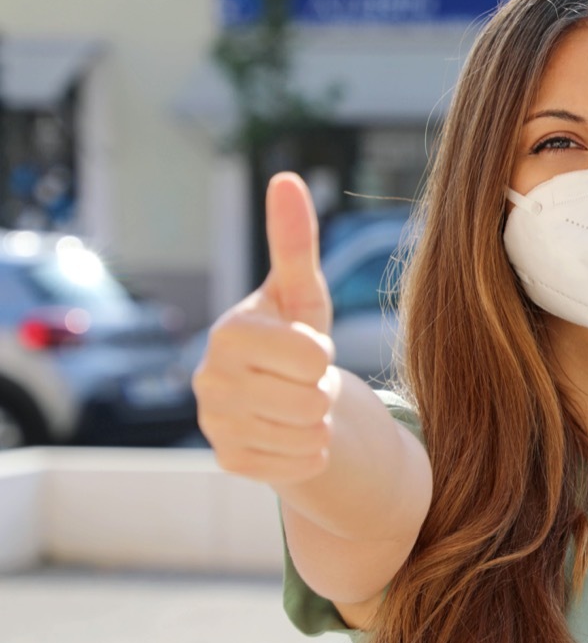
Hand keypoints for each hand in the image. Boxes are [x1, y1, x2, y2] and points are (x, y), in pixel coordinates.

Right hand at [193, 173, 337, 485]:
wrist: (284, 396)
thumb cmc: (295, 334)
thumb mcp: (303, 292)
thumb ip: (294, 241)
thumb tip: (286, 178)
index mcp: (229, 332)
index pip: (311, 356)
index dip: (322, 352)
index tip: (307, 347)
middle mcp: (211, 380)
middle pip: (311, 398)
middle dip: (321, 389)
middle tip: (304, 380)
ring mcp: (217, 425)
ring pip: (308, 433)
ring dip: (319, 420)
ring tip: (299, 402)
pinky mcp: (232, 462)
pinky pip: (301, 463)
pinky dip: (312, 450)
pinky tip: (294, 432)